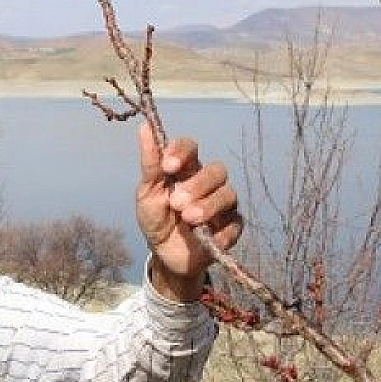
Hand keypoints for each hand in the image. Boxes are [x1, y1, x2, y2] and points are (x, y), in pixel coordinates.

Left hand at [134, 121, 241, 301]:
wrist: (164, 255)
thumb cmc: (156, 218)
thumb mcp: (147, 193)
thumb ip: (150, 163)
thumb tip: (144, 126)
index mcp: (187, 169)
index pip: (190, 148)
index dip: (182, 152)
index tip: (167, 166)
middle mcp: (208, 183)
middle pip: (216, 170)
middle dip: (197, 185)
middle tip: (177, 203)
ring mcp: (223, 204)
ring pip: (228, 195)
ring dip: (208, 206)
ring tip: (188, 219)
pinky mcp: (231, 228)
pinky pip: (235, 224)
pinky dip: (221, 232)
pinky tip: (206, 238)